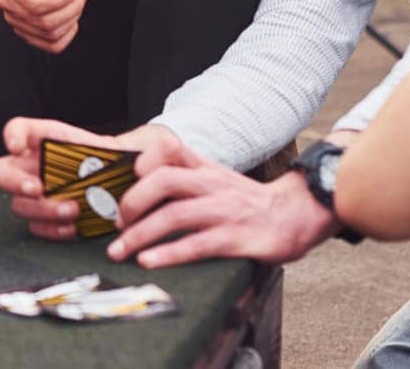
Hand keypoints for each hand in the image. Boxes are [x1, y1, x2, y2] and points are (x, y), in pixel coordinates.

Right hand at [0, 0, 86, 52]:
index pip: (35, 4)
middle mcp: (7, 2)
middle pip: (44, 22)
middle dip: (73, 7)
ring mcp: (14, 19)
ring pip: (50, 35)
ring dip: (73, 18)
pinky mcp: (26, 30)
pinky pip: (51, 45)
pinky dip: (68, 33)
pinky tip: (71, 13)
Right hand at [0, 118, 177, 238]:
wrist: (142, 192)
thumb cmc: (142, 165)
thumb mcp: (153, 147)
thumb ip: (158, 147)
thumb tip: (153, 156)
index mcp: (53, 139)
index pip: (18, 129)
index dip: (12, 135)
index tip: (19, 146)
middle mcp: (39, 166)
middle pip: (2, 170)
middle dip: (14, 181)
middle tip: (38, 188)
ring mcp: (42, 194)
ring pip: (18, 203)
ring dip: (41, 209)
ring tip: (71, 211)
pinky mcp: (50, 219)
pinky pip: (35, 228)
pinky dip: (51, 229)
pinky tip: (73, 227)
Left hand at [105, 137, 338, 266]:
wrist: (294, 215)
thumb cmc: (244, 200)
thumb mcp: (213, 177)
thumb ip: (181, 176)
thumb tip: (134, 185)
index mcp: (203, 167)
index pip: (168, 148)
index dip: (140, 160)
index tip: (120, 181)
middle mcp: (210, 184)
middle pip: (163, 181)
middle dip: (131, 203)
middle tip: (115, 225)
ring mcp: (223, 211)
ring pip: (174, 215)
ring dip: (140, 235)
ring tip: (120, 251)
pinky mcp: (234, 238)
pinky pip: (196, 245)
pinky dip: (168, 254)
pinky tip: (149, 262)